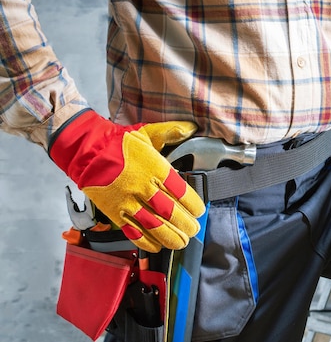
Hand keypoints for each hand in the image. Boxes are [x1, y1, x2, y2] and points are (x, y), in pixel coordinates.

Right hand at [50, 110, 205, 252]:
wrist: (86, 151)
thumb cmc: (119, 142)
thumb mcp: (148, 132)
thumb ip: (171, 131)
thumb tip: (192, 127)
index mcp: (154, 167)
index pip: (180, 191)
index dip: (193, 204)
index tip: (199, 211)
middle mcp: (143, 186)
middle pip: (170, 211)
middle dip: (185, 224)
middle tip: (193, 229)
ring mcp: (128, 201)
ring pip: (154, 225)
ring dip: (170, 236)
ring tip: (181, 242)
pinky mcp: (115, 212)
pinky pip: (133, 231)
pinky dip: (146, 241)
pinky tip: (157, 246)